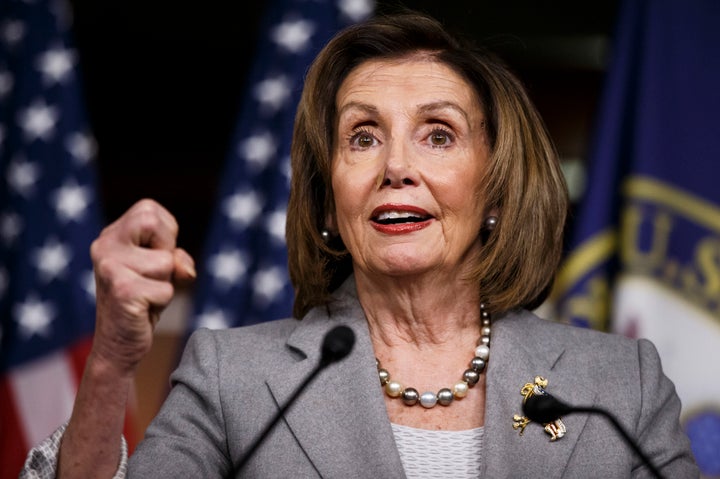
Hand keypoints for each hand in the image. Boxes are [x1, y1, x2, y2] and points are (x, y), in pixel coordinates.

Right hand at [89, 199, 195, 374]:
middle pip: (152, 221)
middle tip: (152, 275)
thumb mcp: (162, 272)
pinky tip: (143, 310)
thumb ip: (176, 258)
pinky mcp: (121, 290)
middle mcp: (104, 246)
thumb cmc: (143, 302)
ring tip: (146, 296)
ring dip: (166, 283)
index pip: (149, 210)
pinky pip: (165, 289)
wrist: (117, 346)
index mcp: (111, 235)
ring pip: (166, 262)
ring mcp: (109, 267)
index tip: (154, 257)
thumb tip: (184, 269)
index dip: (165, 234)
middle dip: (166, 251)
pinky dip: (162, 302)